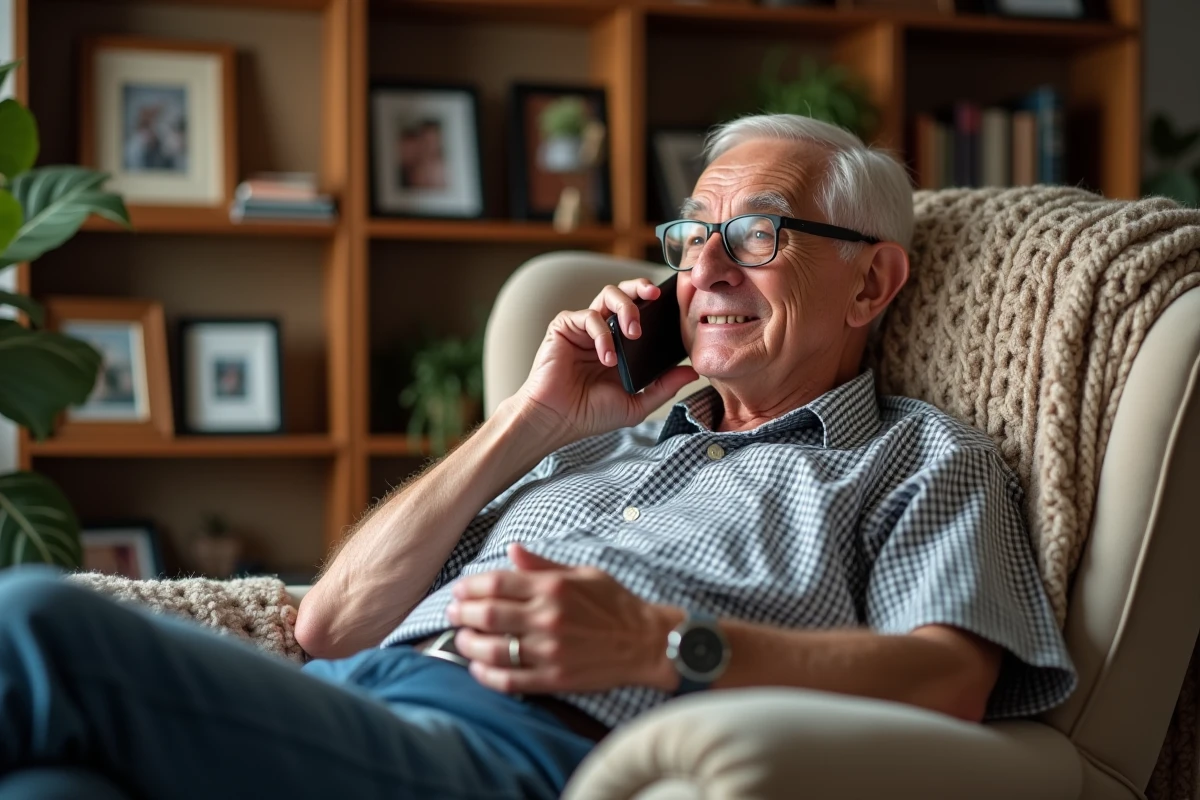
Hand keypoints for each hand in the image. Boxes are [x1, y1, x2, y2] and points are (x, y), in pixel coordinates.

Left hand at [445, 543, 679, 694]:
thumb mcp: (582, 573)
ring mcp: (549, 650)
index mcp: (553, 588)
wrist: (647, 642)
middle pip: (486, 614)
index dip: (469, 586)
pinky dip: (486, 674)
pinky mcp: (554, 678)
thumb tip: (512, 551)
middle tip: (452, 613)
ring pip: (492, 648)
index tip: (459, 590)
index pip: (496, 584)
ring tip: (461, 639)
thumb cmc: (615, 604)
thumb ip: (543, 566)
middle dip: (461, 613)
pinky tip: (478, 667)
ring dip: (467, 643)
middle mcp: (547, 618)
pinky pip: (509, 679)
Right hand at [508, 278, 697, 444]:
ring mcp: (583, 328)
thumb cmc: (590, 414)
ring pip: (607, 294)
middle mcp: (603, 331)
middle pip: (624, 292)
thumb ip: (664, 387)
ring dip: (626, 308)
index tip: (675, 306)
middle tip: (655, 296)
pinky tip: (606, 357)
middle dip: (641, 288)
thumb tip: (692, 372)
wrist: (556, 421)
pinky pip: (588, 316)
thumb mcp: (636, 403)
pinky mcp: (564, 328)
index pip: (641, 313)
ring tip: (633, 333)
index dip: (657, 305)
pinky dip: (602, 334)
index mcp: (620, 345)